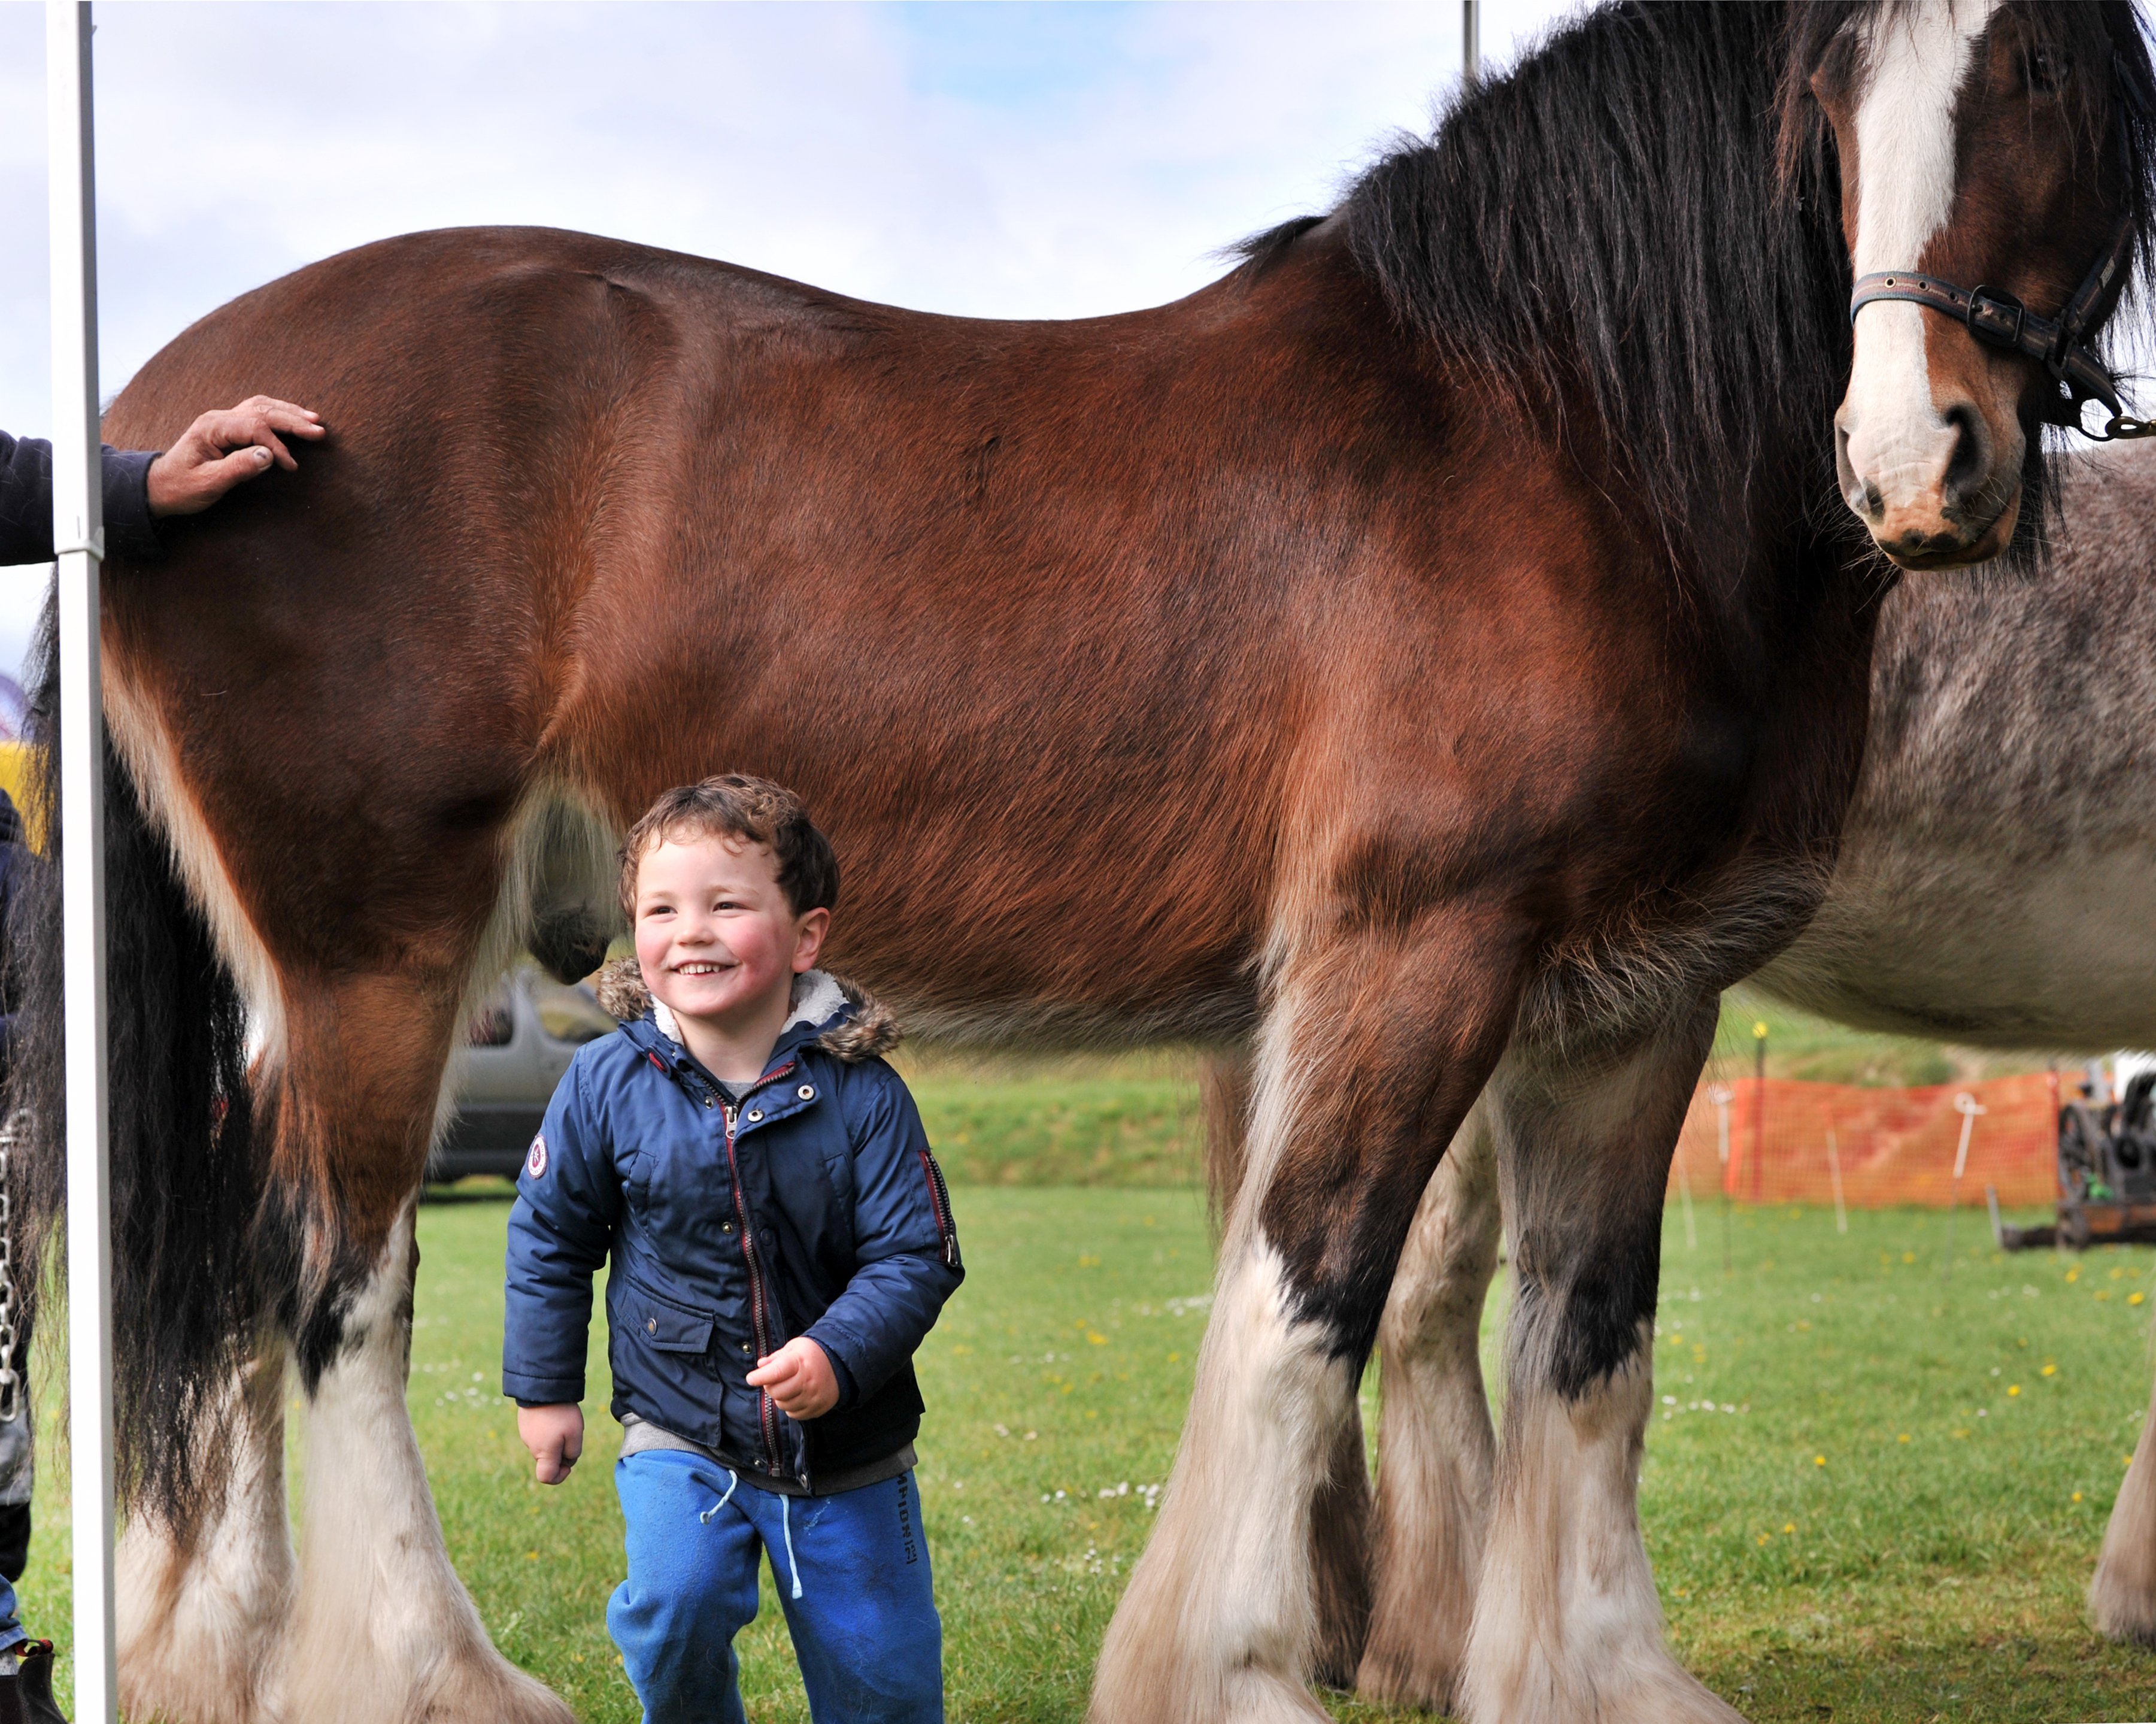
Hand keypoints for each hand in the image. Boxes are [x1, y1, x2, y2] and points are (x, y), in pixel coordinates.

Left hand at [145, 396, 326, 516]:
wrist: (160, 485)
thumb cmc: (182, 487)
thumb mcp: (207, 483)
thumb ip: (237, 468)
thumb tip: (268, 457)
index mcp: (212, 428)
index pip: (254, 427)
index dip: (276, 445)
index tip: (290, 466)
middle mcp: (219, 418)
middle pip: (262, 411)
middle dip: (292, 421)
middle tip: (319, 431)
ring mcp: (223, 420)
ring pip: (261, 407)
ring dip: (289, 412)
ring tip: (313, 421)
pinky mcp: (229, 428)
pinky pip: (257, 412)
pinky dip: (278, 413)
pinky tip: (292, 418)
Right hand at [517, 1403, 583, 1484]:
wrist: (543, 1387)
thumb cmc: (561, 1412)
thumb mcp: (575, 1434)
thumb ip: (573, 1452)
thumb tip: (568, 1460)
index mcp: (543, 1453)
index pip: (546, 1477)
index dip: (559, 1477)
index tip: (569, 1464)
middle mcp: (532, 1446)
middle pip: (548, 1460)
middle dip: (561, 1453)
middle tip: (571, 1434)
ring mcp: (526, 1434)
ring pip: (544, 1445)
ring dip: (555, 1439)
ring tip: (564, 1420)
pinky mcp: (525, 1423)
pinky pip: (539, 1433)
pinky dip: (549, 1430)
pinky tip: (555, 1415)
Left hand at [746, 1337, 838, 1419]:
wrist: (841, 1364)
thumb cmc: (813, 1354)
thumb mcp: (794, 1348)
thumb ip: (776, 1357)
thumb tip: (760, 1366)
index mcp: (800, 1362)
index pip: (775, 1373)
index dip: (759, 1377)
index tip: (751, 1378)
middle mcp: (808, 1381)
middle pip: (776, 1392)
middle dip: (770, 1386)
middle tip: (773, 1380)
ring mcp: (813, 1397)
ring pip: (784, 1405)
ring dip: (781, 1397)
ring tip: (788, 1386)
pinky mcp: (817, 1408)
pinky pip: (794, 1414)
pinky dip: (791, 1406)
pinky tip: (796, 1395)